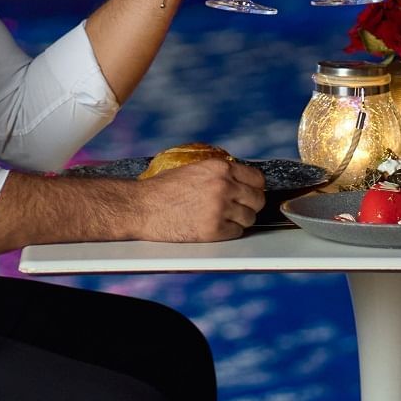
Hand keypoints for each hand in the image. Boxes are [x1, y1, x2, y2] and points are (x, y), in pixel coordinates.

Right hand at [133, 159, 265, 241]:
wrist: (142, 207)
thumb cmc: (163, 188)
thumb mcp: (196, 169)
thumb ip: (220, 173)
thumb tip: (243, 182)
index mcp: (220, 168)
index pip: (257, 178)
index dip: (255, 187)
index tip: (250, 193)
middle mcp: (224, 186)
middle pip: (258, 200)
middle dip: (250, 205)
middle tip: (239, 209)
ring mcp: (220, 209)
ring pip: (250, 218)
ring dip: (240, 220)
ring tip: (223, 218)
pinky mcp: (213, 230)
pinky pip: (236, 233)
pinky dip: (229, 232)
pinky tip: (215, 227)